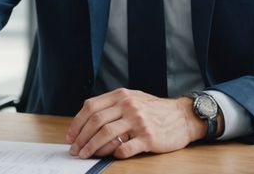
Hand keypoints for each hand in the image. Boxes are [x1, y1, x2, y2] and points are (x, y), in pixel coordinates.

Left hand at [65, 89, 206, 158]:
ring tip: (85, 155)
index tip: (71, 136)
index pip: (90, 107)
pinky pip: (125, 148)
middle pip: (96, 122)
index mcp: (121, 95)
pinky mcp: (148, 138)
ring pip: (106, 135)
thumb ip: (112, 106)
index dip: (77, 123)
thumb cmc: (155, 110)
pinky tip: (110, 156)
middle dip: (81, 138)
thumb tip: (86, 122)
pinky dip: (114, 153)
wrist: (183, 117)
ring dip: (91, 147)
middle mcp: (129, 106)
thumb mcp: (133, 99)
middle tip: (75, 149)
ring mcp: (138, 121)